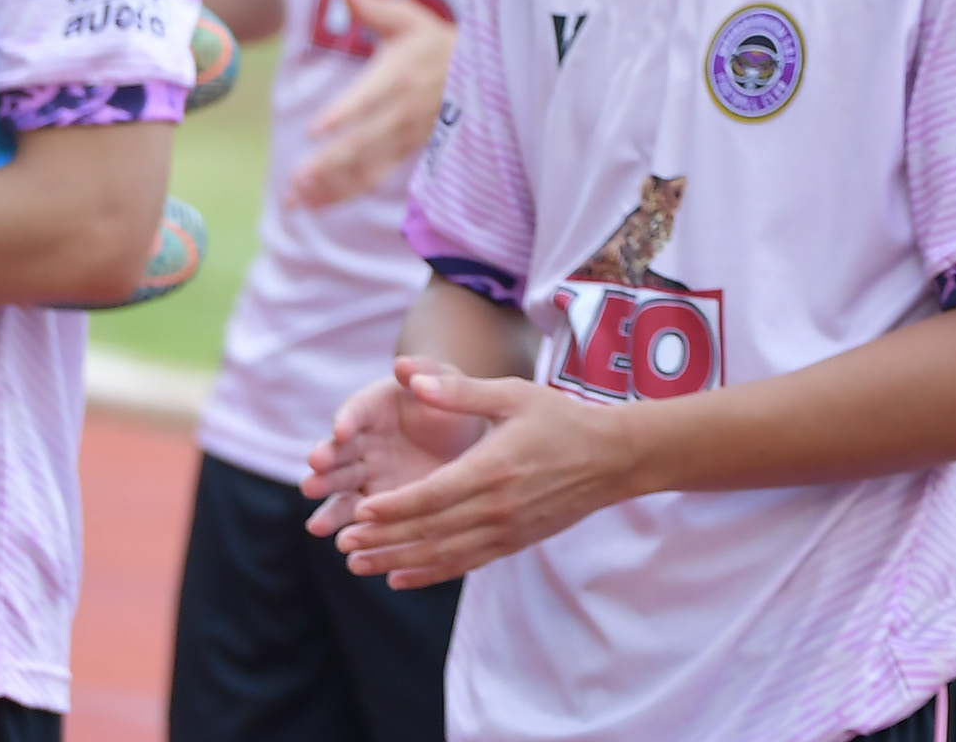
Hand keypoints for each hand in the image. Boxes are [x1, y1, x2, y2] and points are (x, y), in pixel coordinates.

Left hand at [289, 0, 456, 208]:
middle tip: (297, 177)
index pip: (370, 98)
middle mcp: (406, 111)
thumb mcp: (409, 18)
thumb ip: (373, 7)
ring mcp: (408, 137)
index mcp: (402, 75)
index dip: (344, 114)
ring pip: (368, 168)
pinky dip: (343, 194)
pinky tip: (313, 204)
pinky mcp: (407, 153)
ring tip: (296, 198)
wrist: (481, 72)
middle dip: (331, 162)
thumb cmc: (434, 41)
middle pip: (366, 142)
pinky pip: (374, 179)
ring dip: (332, 186)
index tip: (315, 130)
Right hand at [302, 355, 494, 532]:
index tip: (342, 430)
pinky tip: (345, 544)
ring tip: (318, 525)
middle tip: (316, 471)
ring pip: (339, 490)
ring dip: (327, 504)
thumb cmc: (450, 403)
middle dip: (325, 464)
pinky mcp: (375, 502)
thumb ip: (426, 372)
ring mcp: (364, 475)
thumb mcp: (443, 383)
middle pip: (336, 454)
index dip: (347, 420)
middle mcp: (359, 443)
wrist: (464, 436)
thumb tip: (404, 363)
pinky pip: (357, 517)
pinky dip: (349, 529)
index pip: (354, 412)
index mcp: (372, 409)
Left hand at [314, 362, 645, 586]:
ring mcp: (505, 530)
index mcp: (493, 468)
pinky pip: (463, 564)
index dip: (392, 507)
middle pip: (429, 530)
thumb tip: (412, 379)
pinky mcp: (512, 542)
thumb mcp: (514, 395)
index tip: (357, 511)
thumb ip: (461, 392)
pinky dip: (428, 574)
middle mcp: (497, 507)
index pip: (432, 495)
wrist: (613, 458)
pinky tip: (398, 577)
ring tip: (357, 564)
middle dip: (382, 539)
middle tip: (342, 541)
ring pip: (441, 554)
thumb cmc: (561, 420)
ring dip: (396, 561)